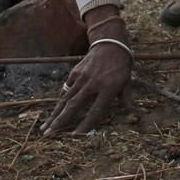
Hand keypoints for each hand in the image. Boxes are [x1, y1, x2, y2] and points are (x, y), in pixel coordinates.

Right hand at [42, 8, 131, 136]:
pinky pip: (67, 89)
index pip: (96, 110)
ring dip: (55, 114)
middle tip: (49, 134)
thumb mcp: (127, 82)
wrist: (111, 43)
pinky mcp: (75, 72)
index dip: (86, 124)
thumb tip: (134, 115)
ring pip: (66, 99)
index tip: (76, 136)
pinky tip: (54, 112)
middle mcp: (93, 84)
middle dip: (61, 121)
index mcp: (108, 88)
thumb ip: (127, 100)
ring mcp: (82, 78)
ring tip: (45, 127)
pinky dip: (60, 101)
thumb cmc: (121, 66)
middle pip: (74, 106)